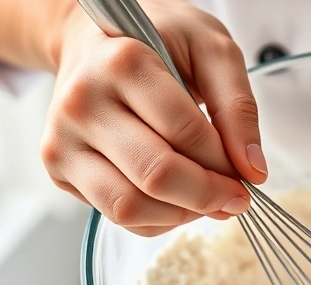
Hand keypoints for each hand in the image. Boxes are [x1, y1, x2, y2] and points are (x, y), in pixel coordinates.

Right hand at [40, 0, 265, 235]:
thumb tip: (252, 170)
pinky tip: (175, 198)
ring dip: (181, 215)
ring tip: (205, 198)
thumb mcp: (212, 51)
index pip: (186, 134)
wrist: (97, 40)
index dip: (225, 165)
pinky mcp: (58, 169)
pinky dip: (157, 219)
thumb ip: (238, 107)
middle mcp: (82, 103)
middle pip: (155, 176)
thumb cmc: (160, 42)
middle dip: (208, 196)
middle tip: (235, 199)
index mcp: (122, 63)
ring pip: (130, 207)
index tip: (247, 177)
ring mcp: (62, 139)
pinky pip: (116, 216)